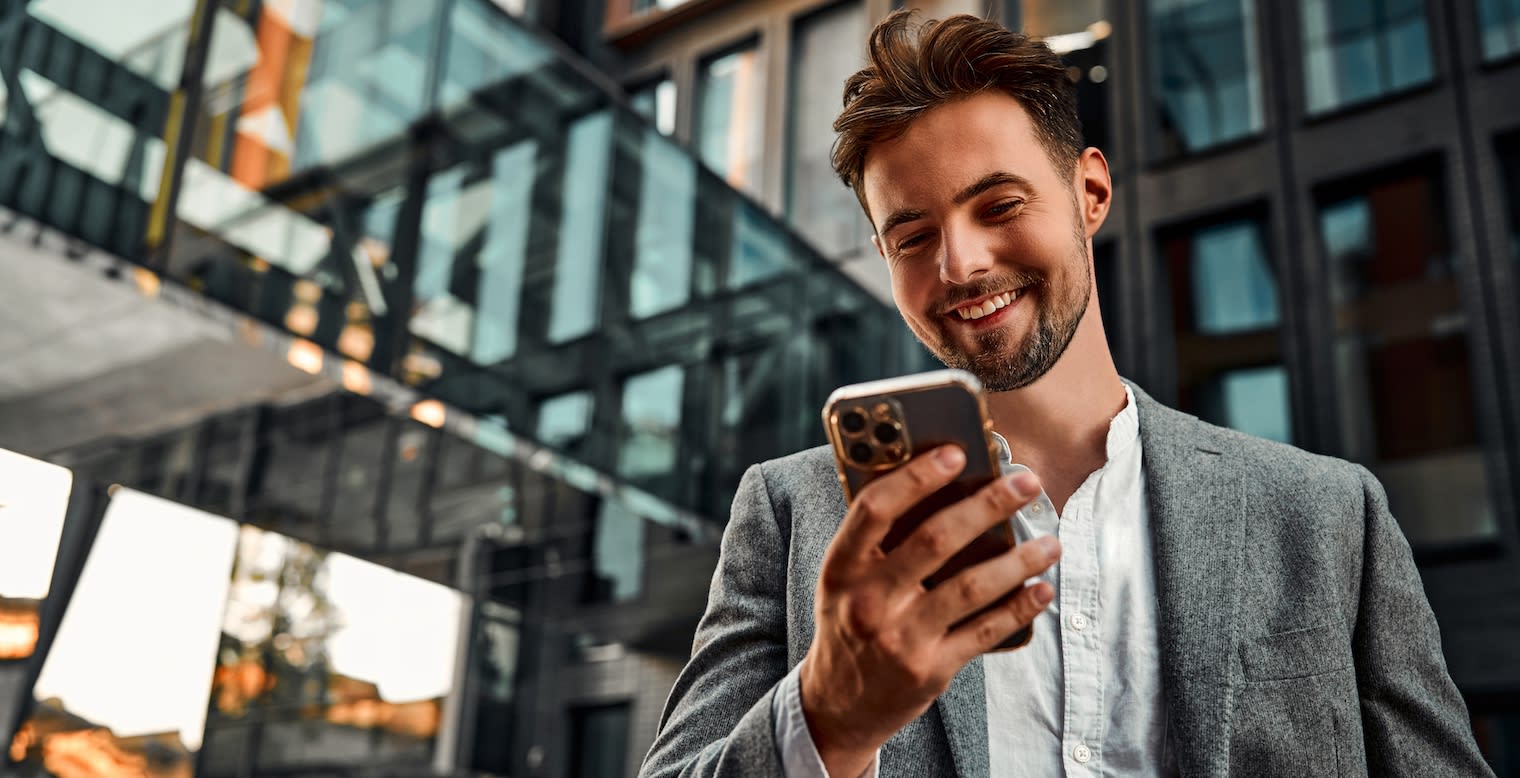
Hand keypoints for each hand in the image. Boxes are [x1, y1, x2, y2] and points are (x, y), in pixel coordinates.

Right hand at [799, 446, 1059, 776]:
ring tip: (1051, 542)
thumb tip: (944, 488)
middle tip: (1026, 483)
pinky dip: (1019, 608)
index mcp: (841, 568)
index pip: (875, 509)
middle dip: (988, 505)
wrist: (837, 705)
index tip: (956, 453)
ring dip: (1019, 560)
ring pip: (971, 586)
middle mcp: (867, 601)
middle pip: (934, 540)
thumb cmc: (849, 623)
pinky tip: (1041, 590)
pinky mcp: (930, 670)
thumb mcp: (844, 580)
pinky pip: (985, 632)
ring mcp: (900, 638)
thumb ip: (878, 541)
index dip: (916, 477)